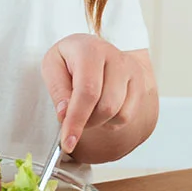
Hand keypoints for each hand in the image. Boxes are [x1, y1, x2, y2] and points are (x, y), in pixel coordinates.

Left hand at [41, 34, 151, 155]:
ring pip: (119, 114)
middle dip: (86, 122)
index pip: (88, 91)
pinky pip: (128, 116)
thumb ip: (57, 90)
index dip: (77, 119)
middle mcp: (116, 58)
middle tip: (72, 119)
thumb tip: (65, 115)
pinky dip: (111, 120)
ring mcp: (131, 71)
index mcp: (90, 50)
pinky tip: (100, 108)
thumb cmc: (68, 58)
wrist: (88, 48)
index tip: (67, 141)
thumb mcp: (51, 67)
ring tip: (86, 108)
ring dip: (99, 122)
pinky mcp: (139, 84)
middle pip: (106, 106)